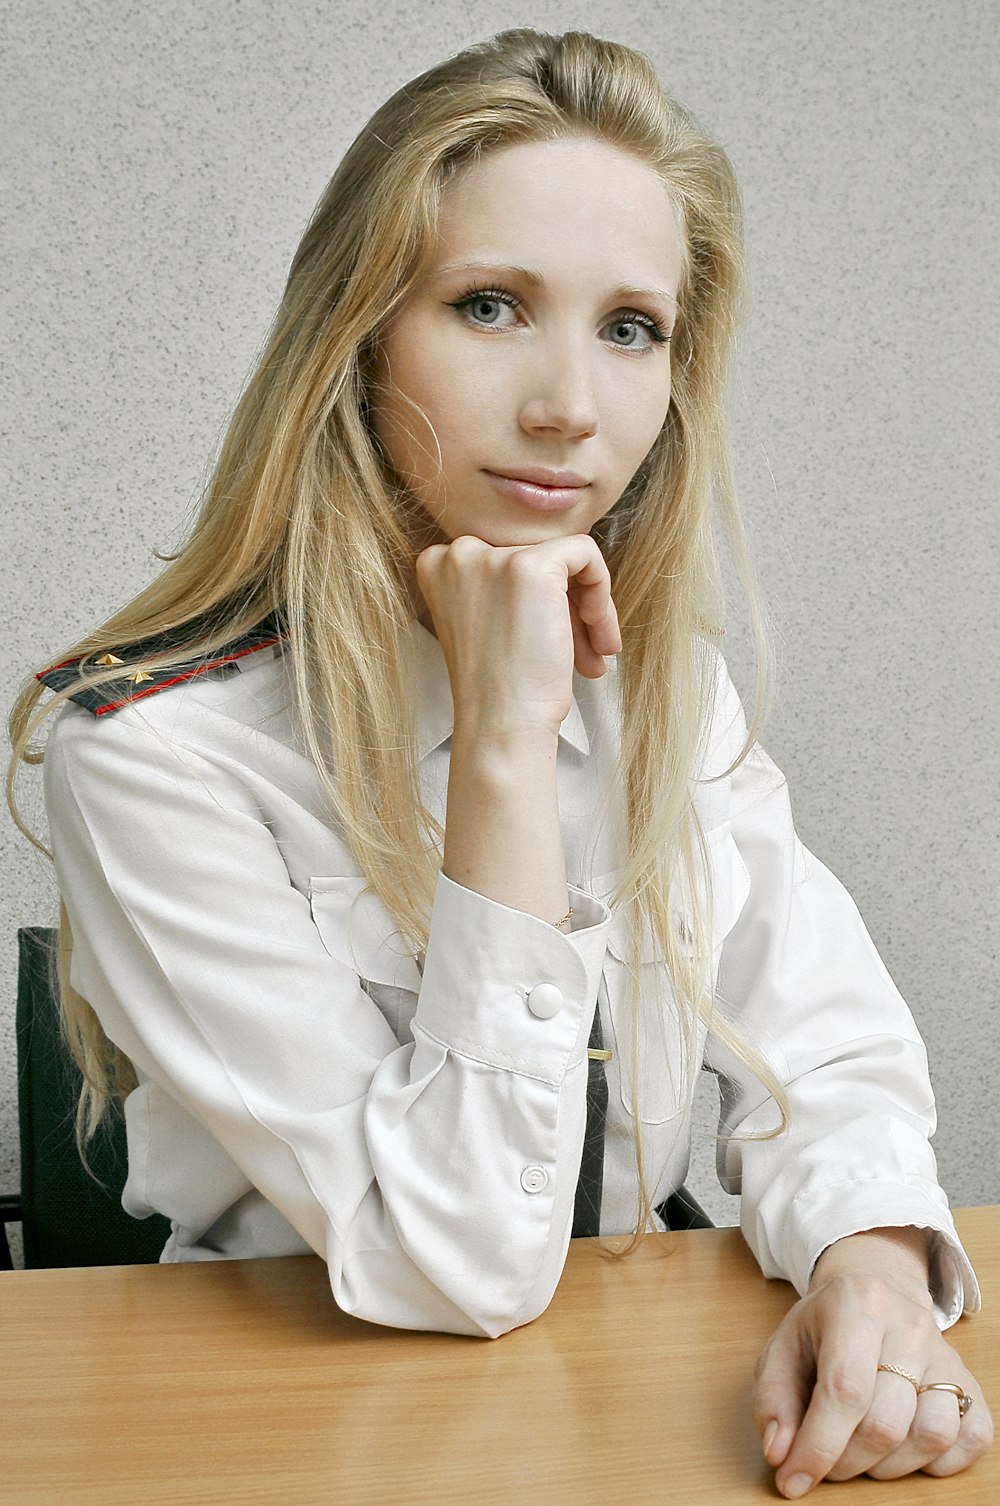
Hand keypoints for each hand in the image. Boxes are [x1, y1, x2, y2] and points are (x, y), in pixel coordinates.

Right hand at [416, 533, 620, 737]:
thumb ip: (504, 586)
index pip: (507, 558)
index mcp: (438, 565)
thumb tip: (562, 563)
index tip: (554, 637)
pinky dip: (601, 589)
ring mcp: (493, 557)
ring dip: (589, 606)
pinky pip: (585, 553)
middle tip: (587, 651)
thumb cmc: (500, 688)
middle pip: (537, 557)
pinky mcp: (532, 565)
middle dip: (568, 606)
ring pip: (564, 558)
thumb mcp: (487, 622)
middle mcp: (458, 552)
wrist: (502, 724)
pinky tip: (597, 631)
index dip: (540, 599)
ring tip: (598, 652)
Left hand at [752, 1229, 992, 1497]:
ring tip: (864, 1451)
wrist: (876, 1288)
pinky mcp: (969, 1380)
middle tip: (826, 1461)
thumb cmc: (824, 1326)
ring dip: (890, 1466)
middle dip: (847, 1462)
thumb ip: (774, 1400)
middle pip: (885, 1422)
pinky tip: (905, 1448)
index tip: (794, 1481)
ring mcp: (944, 1353)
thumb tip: (780, 1453)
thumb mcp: (783, 1347)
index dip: (818, 1446)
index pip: (844, 1390)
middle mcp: (908, 1325)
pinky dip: (938, 1462)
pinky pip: (970, 1439)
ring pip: (932, 1435)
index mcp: (856, 1304)